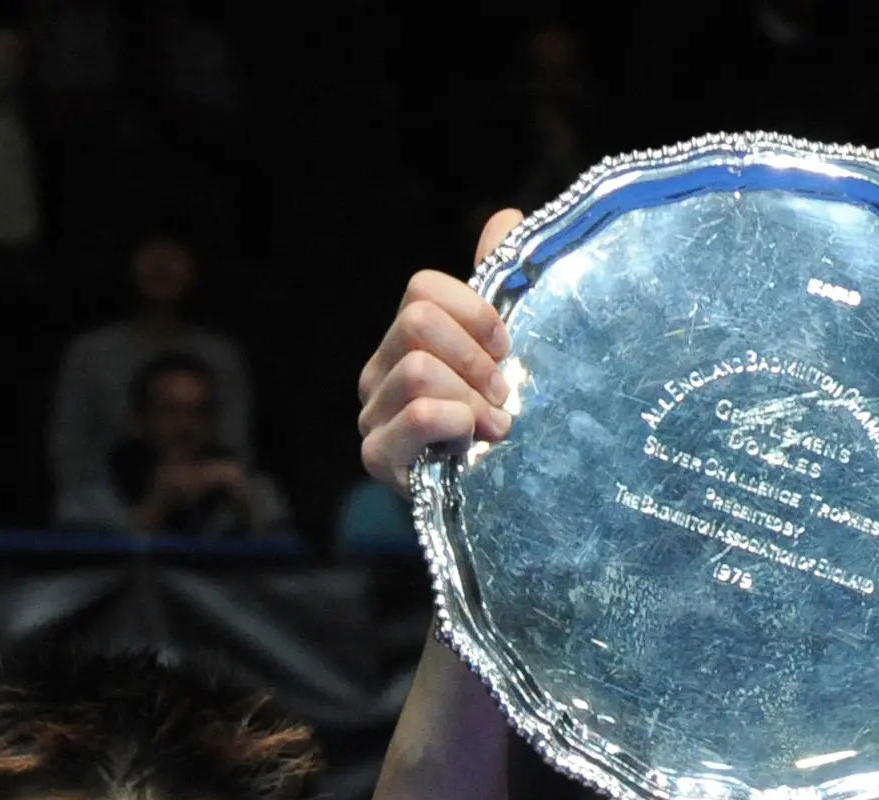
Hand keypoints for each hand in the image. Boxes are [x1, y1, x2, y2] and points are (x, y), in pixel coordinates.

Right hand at [355, 208, 522, 486]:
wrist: (499, 503)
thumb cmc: (500, 426)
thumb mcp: (506, 353)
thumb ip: (500, 286)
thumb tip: (506, 218)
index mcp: (406, 340)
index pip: (423, 289)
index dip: (476, 313)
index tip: (506, 351)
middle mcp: (378, 372)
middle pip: (418, 323)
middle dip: (475, 359)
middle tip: (503, 395)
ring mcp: (371, 415)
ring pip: (420, 370)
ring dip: (473, 400)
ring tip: (494, 429)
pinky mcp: (377, 458)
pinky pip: (419, 415)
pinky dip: (456, 424)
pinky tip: (470, 447)